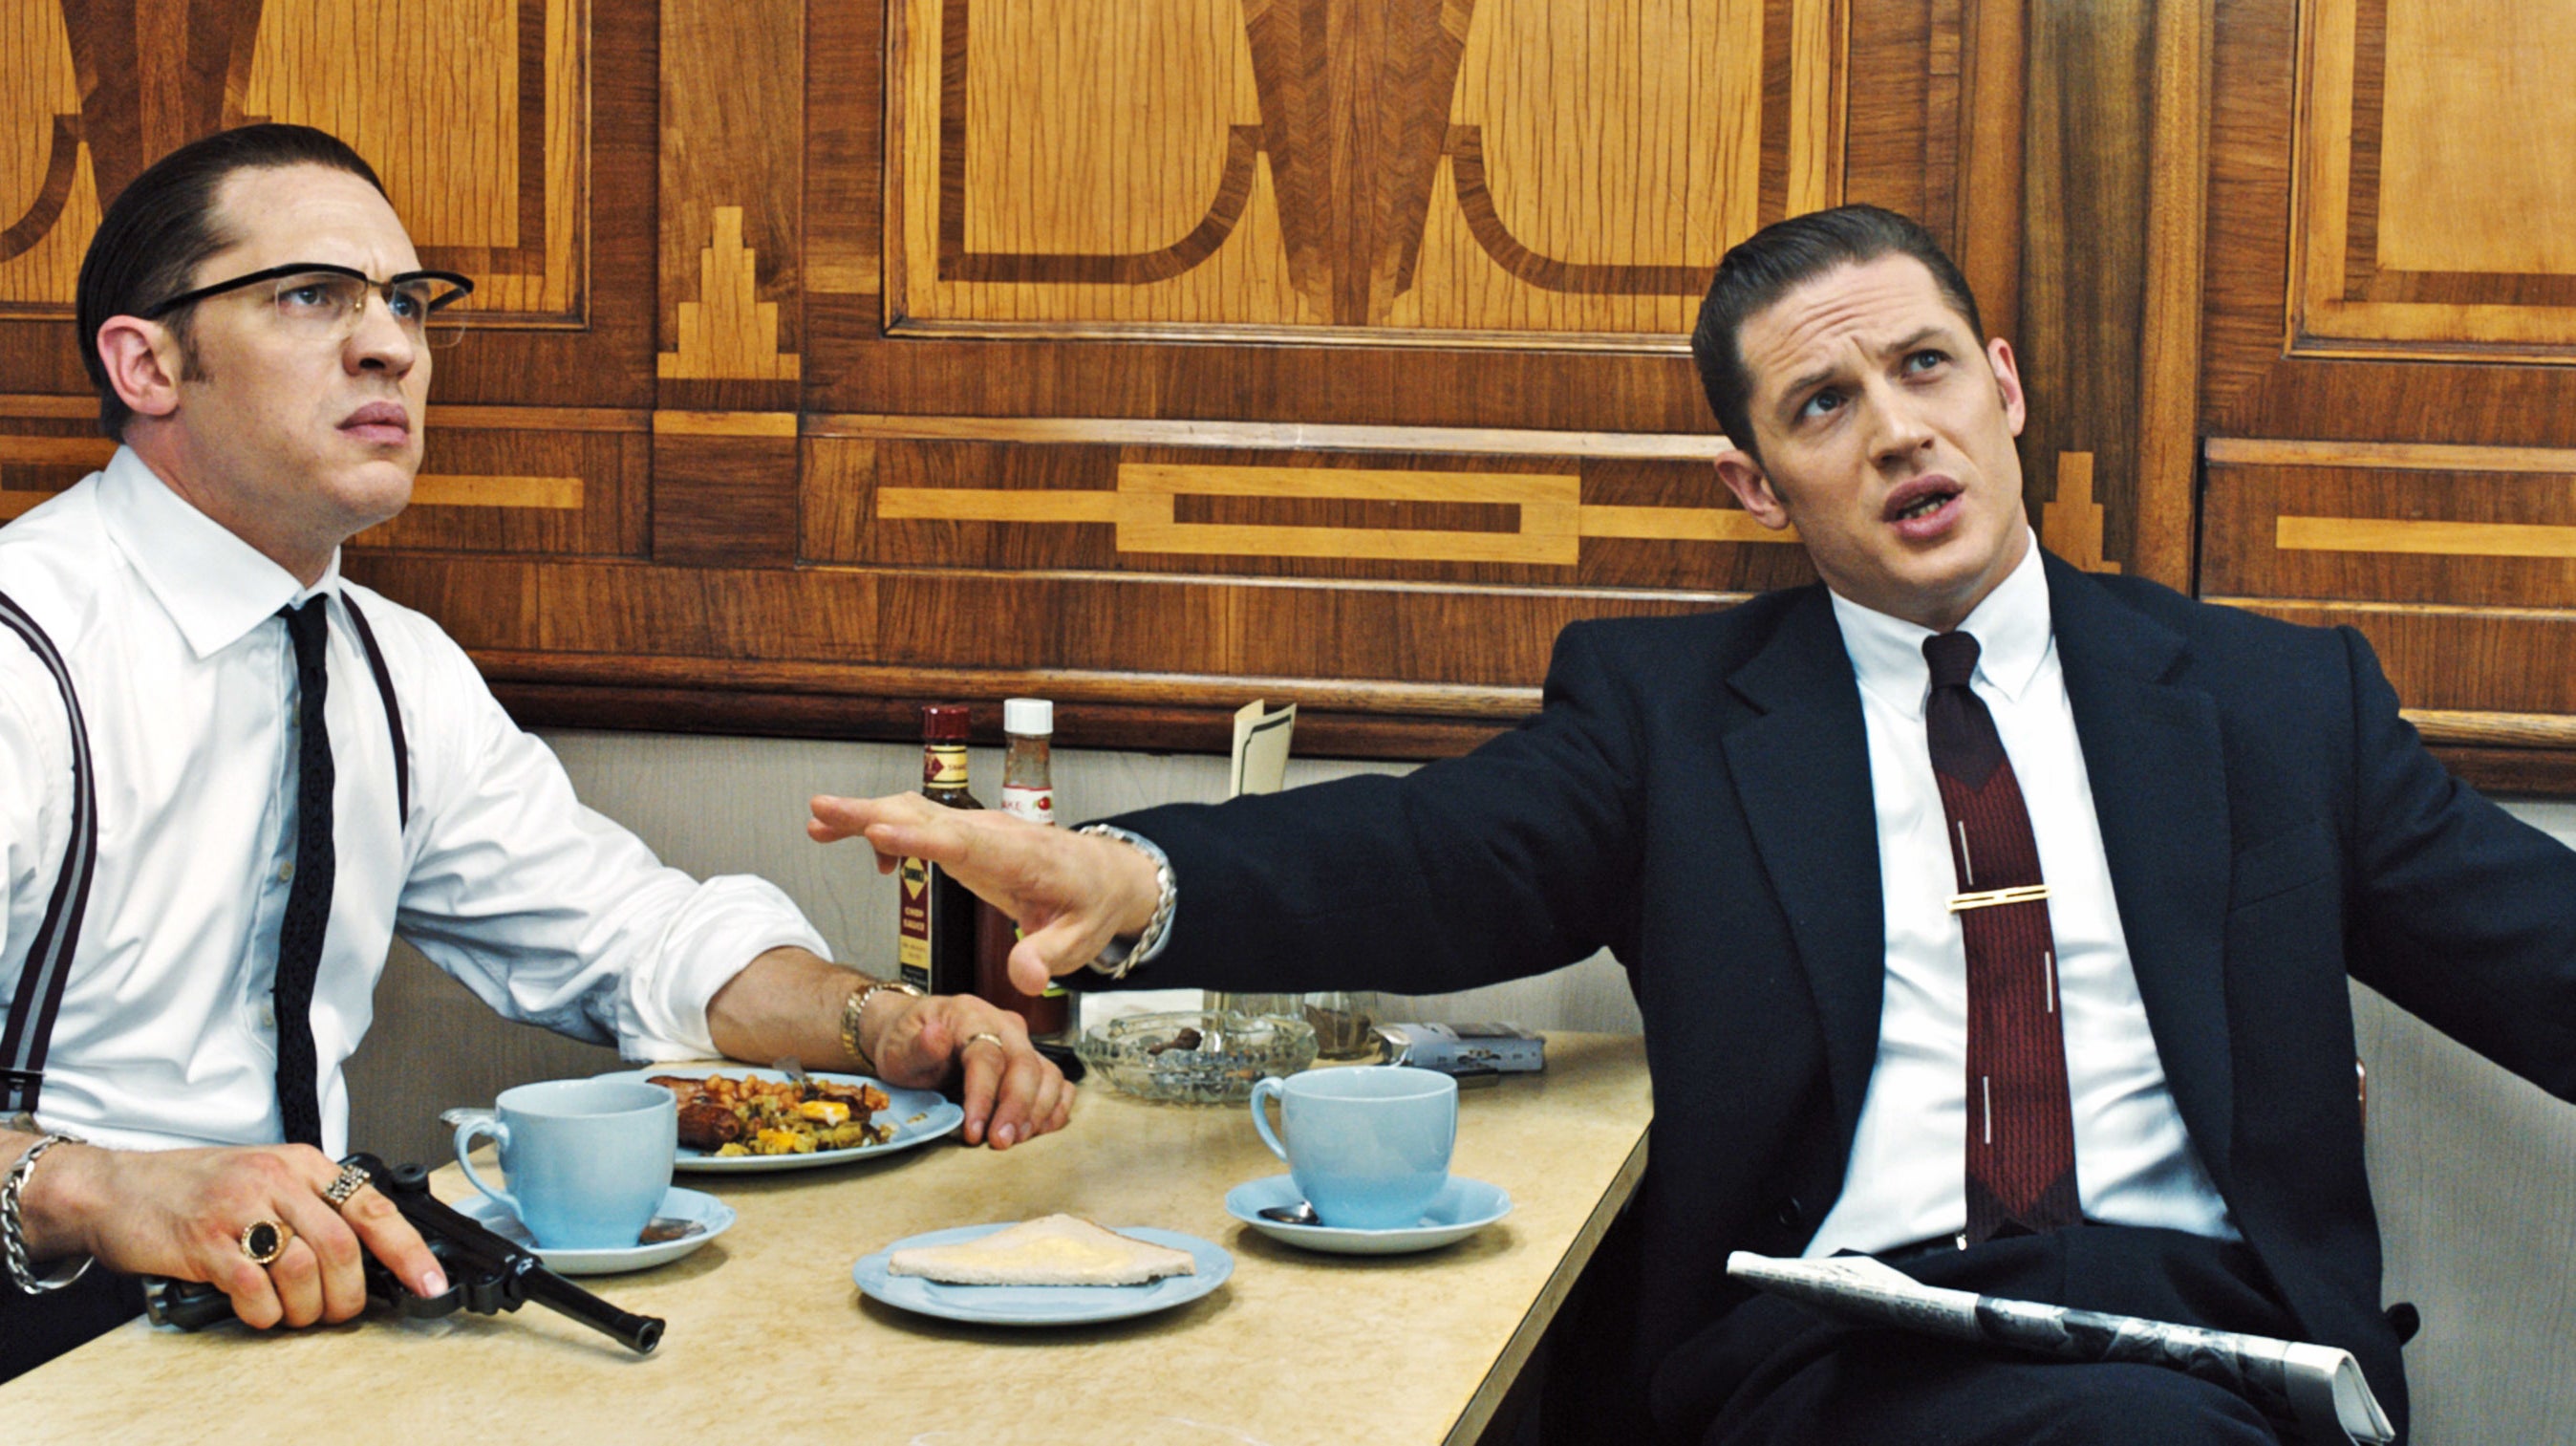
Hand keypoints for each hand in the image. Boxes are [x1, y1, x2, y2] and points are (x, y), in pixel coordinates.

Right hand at [20, 1141, 445, 1329]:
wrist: (116, 1188)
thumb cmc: (195, 1188)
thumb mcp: (265, 1179)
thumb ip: (312, 1208)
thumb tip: (367, 1259)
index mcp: (303, 1164)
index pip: (375, 1208)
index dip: (410, 1252)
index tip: (431, 1283)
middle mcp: (278, 1181)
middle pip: (345, 1248)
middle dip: (349, 1296)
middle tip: (337, 1312)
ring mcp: (241, 1209)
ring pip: (306, 1271)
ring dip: (306, 1309)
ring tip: (292, 1313)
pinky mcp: (206, 1243)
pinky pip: (257, 1290)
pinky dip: (265, 1313)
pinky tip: (256, 1309)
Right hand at [810, 793, 1161, 993]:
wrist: (1105, 875)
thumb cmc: (1091, 906)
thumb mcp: (1078, 941)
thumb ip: (1047, 958)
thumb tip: (1023, 977)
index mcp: (1019, 857)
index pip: (963, 843)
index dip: (917, 837)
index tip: (876, 829)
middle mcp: (993, 834)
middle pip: (925, 816)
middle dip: (870, 812)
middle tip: (821, 812)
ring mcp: (978, 830)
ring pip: (917, 812)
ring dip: (868, 814)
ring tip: (819, 825)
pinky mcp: (968, 836)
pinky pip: (922, 824)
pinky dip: (888, 828)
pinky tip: (870, 854)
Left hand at [863, 992, 1075, 1149]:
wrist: (913, 1039)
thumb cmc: (906, 1043)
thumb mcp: (898, 1046)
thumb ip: (917, 1046)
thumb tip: (935, 1036)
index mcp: (970, 1016)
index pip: (987, 1056)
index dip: (983, 1096)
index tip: (973, 1132)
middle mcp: (1004, 1027)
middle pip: (1026, 1065)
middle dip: (1018, 1108)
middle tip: (1001, 1142)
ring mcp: (1022, 1046)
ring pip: (1048, 1075)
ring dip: (1038, 1112)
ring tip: (1015, 1141)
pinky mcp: (1032, 1065)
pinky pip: (1057, 1085)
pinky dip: (1054, 1110)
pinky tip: (1037, 1133)